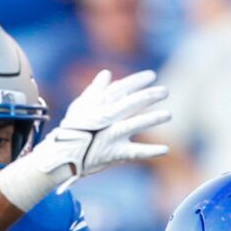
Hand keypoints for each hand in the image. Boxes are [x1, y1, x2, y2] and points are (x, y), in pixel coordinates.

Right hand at [21, 69, 169, 187]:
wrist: (62, 157)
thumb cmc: (73, 130)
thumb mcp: (80, 107)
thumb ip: (95, 90)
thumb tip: (107, 73)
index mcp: (97, 106)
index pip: (120, 88)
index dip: (136, 81)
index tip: (152, 76)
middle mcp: (104, 119)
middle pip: (129, 104)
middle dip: (148, 96)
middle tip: (165, 91)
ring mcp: (108, 136)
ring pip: (132, 125)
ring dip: (151, 119)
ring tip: (168, 114)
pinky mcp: (113, 153)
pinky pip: (134, 153)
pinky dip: (150, 152)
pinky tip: (165, 150)